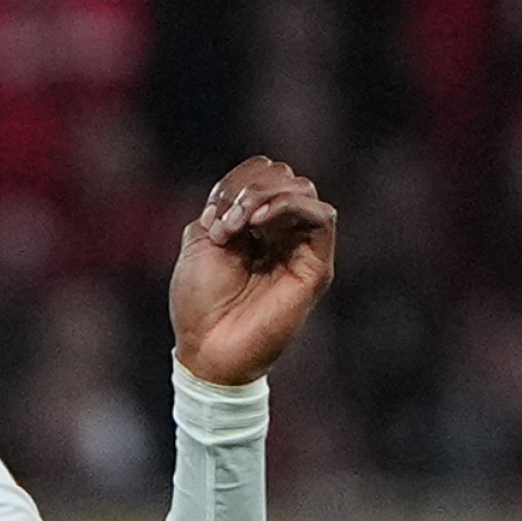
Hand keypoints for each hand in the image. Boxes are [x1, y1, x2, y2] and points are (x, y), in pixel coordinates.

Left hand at [170, 156, 336, 385]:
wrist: (208, 346)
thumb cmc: (199, 302)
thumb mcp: (198, 242)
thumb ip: (220, 208)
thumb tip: (240, 195)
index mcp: (253, 227)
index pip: (263, 174)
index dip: (237, 180)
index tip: (213, 212)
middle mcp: (280, 234)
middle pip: (285, 177)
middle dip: (249, 187)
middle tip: (225, 221)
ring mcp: (300, 249)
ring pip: (303, 190)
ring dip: (264, 195)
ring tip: (238, 224)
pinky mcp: (316, 267)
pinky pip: (323, 216)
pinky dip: (289, 206)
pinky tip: (258, 222)